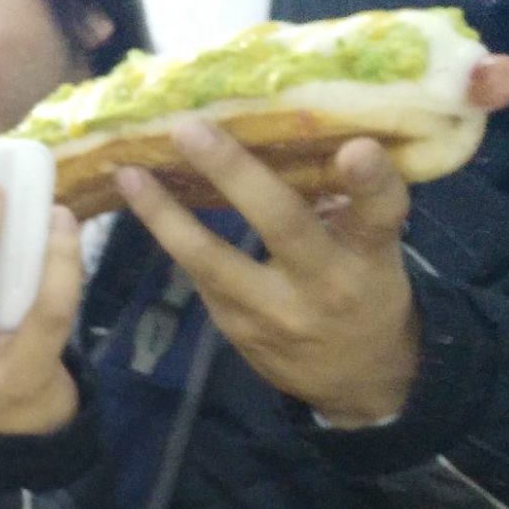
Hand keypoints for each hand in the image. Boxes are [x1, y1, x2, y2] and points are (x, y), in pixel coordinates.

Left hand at [112, 55, 508, 427]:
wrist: (355, 379)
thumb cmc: (366, 292)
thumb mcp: (376, 252)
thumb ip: (349, 206)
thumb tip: (301, 137)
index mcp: (371, 258)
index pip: (380, 215)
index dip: (371, 183)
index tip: (356, 148)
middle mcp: (325, 284)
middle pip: (281, 224)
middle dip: (233, 173)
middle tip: (189, 129)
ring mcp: (274, 313)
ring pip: (212, 260)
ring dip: (164, 215)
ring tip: (128, 174)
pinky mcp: (235, 328)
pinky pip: (199, 275)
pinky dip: (171, 237)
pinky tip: (142, 204)